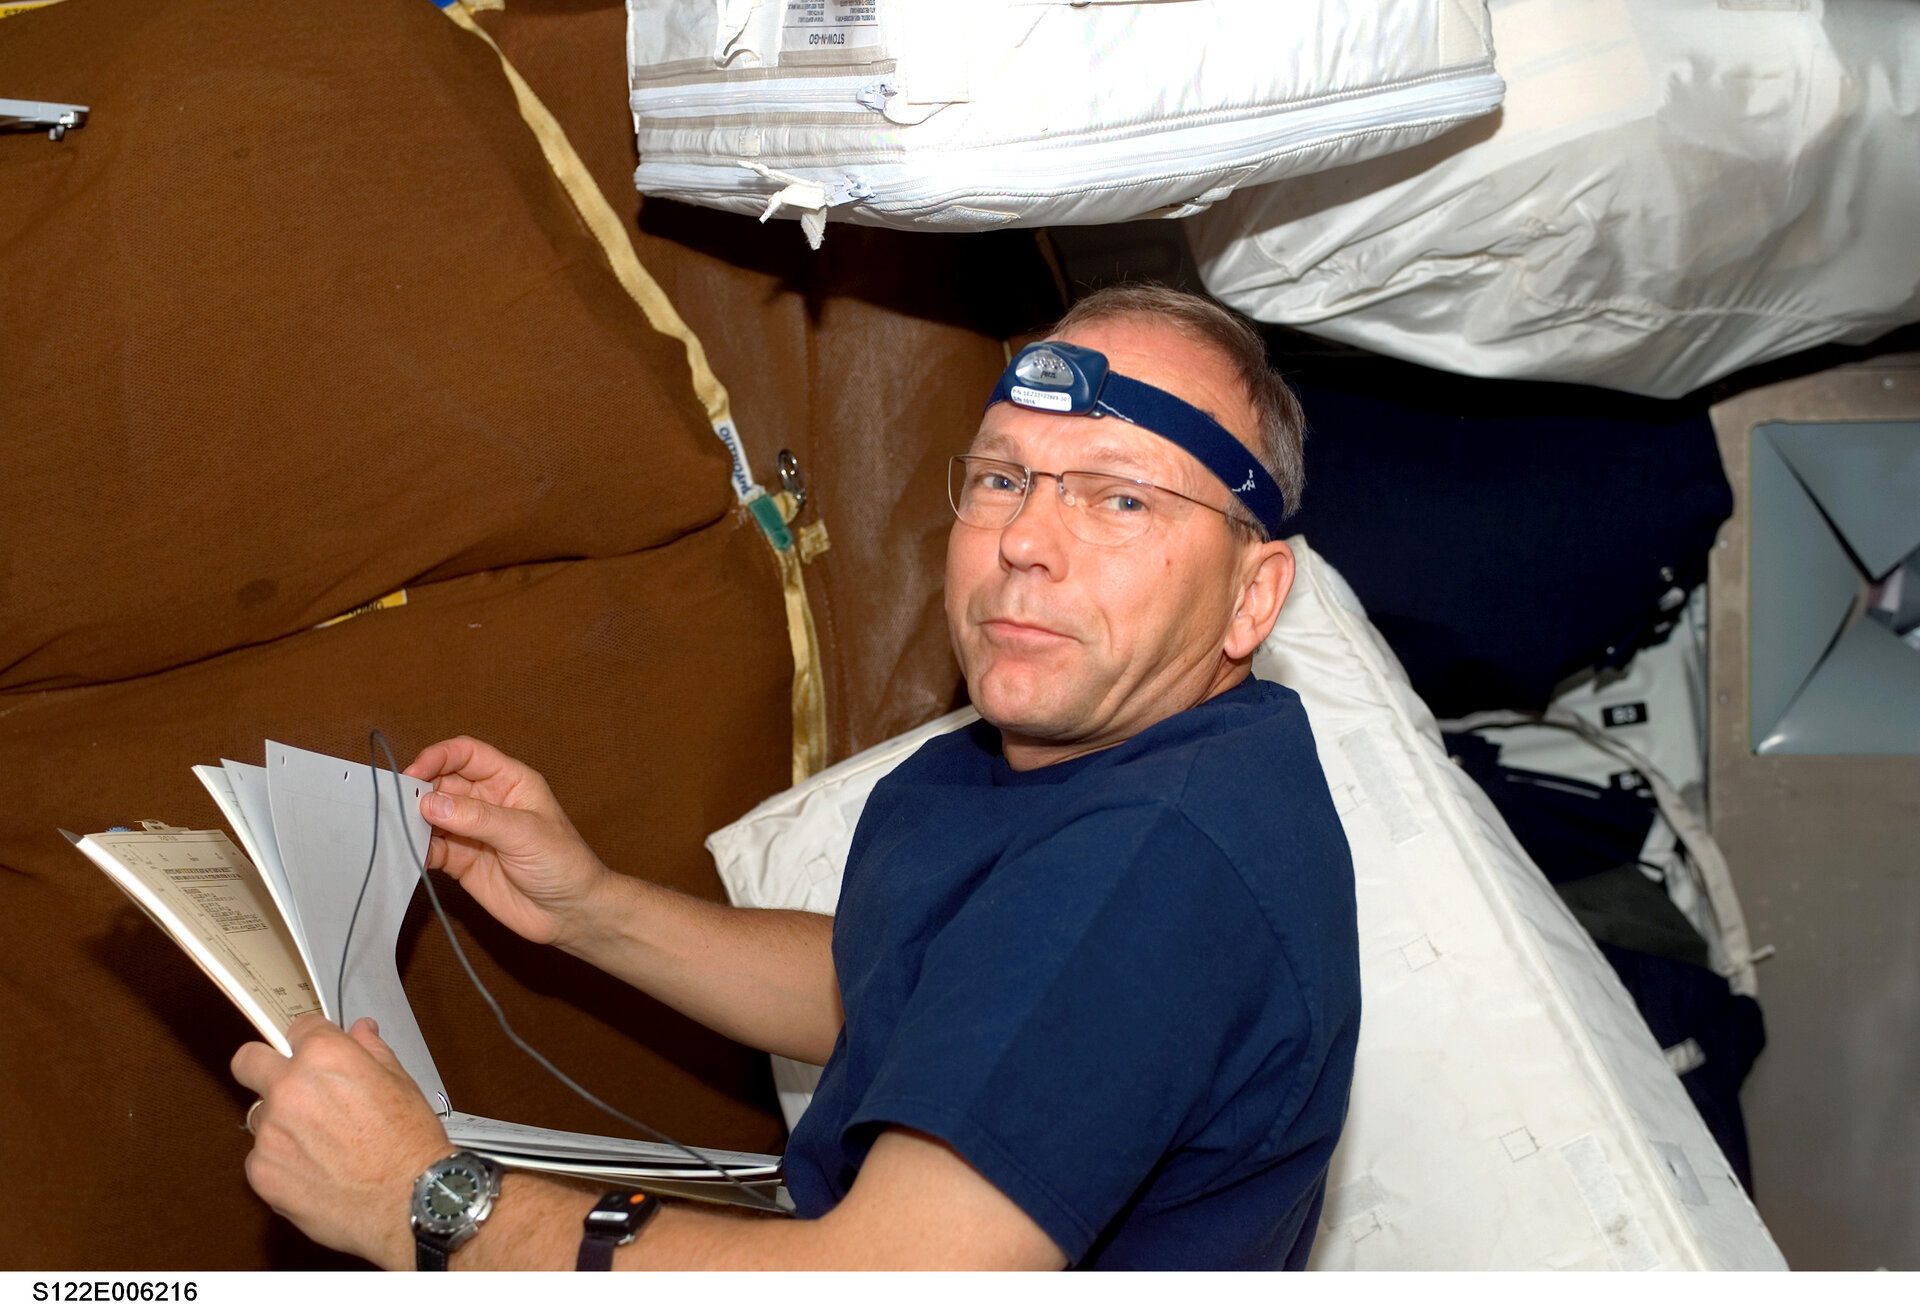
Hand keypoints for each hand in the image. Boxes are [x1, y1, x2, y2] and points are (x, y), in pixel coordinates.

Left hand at [232, 1015, 451, 1269]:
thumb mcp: (401, 1083)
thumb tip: (360, 1031)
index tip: (314, 1055)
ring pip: (260, 1117)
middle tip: (289, 1088)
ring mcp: (270, 1132)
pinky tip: (317, 1174)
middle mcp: (289, 1087)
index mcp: (325, 1056)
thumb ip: (371, 1051)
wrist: (410, 1200)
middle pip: (248, 1061)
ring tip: (320, 1147)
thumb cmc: (410, 1142)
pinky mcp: (261, 1172)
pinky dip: (283, 1164)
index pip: (298, 1028)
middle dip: (262, 1068)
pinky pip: (262, 1159)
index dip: (310, 1041)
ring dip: (280, 1124)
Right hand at [405, 737, 610, 948]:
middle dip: (418, 790)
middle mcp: (487, 801)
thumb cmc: (564, 864)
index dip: (439, 756)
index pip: (467, 754)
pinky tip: (407, 851)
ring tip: (396, 828)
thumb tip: (430, 802)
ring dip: (412, 820)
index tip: (415, 772)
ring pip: (431, 815)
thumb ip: (478, 818)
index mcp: (509, 781)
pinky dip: (415, 848)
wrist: (570, 913)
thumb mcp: (525, 833)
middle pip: (442, 783)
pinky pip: (430, 848)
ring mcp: (471, 831)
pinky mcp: (460, 861)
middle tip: (397, 804)